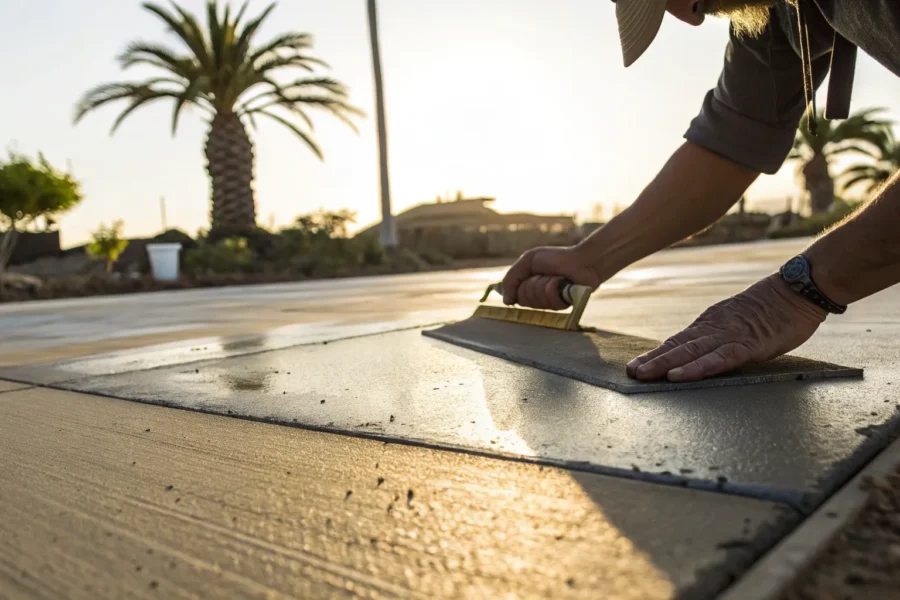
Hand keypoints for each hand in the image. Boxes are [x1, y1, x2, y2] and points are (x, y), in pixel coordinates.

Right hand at [501, 246, 600, 308]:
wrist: (581, 260)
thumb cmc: (557, 258)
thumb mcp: (528, 260)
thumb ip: (511, 278)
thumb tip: (506, 301)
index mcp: (529, 288)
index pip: (515, 297)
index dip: (518, 287)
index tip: (527, 276)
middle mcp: (538, 298)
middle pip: (524, 299)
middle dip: (532, 283)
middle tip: (543, 274)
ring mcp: (550, 304)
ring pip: (537, 301)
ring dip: (545, 284)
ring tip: (556, 277)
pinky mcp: (562, 306)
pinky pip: (550, 301)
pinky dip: (555, 288)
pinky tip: (563, 282)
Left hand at [626, 274, 827, 382]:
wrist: (798, 290)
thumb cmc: (772, 311)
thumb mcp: (739, 322)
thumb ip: (720, 336)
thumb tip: (702, 350)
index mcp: (711, 324)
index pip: (678, 342)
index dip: (656, 354)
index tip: (636, 366)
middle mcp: (714, 329)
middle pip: (678, 347)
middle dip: (652, 361)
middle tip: (630, 372)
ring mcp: (730, 336)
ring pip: (691, 352)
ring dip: (664, 364)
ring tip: (644, 374)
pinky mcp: (748, 344)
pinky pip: (719, 359)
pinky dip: (697, 368)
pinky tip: (679, 375)